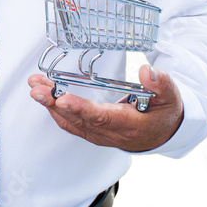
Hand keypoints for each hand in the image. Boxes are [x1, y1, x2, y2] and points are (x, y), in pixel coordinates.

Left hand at [27, 63, 183, 151]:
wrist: (163, 133)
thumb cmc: (164, 113)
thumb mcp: (170, 96)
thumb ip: (160, 83)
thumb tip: (146, 72)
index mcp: (129, 124)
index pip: (102, 117)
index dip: (81, 109)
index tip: (63, 99)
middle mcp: (110, 133)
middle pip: (79, 120)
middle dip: (55, 103)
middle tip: (38, 89)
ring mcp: (99, 135)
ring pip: (70, 122)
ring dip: (50, 105)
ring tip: (35, 87)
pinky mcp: (93, 132)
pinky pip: (70, 124)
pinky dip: (55, 111)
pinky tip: (45, 97)